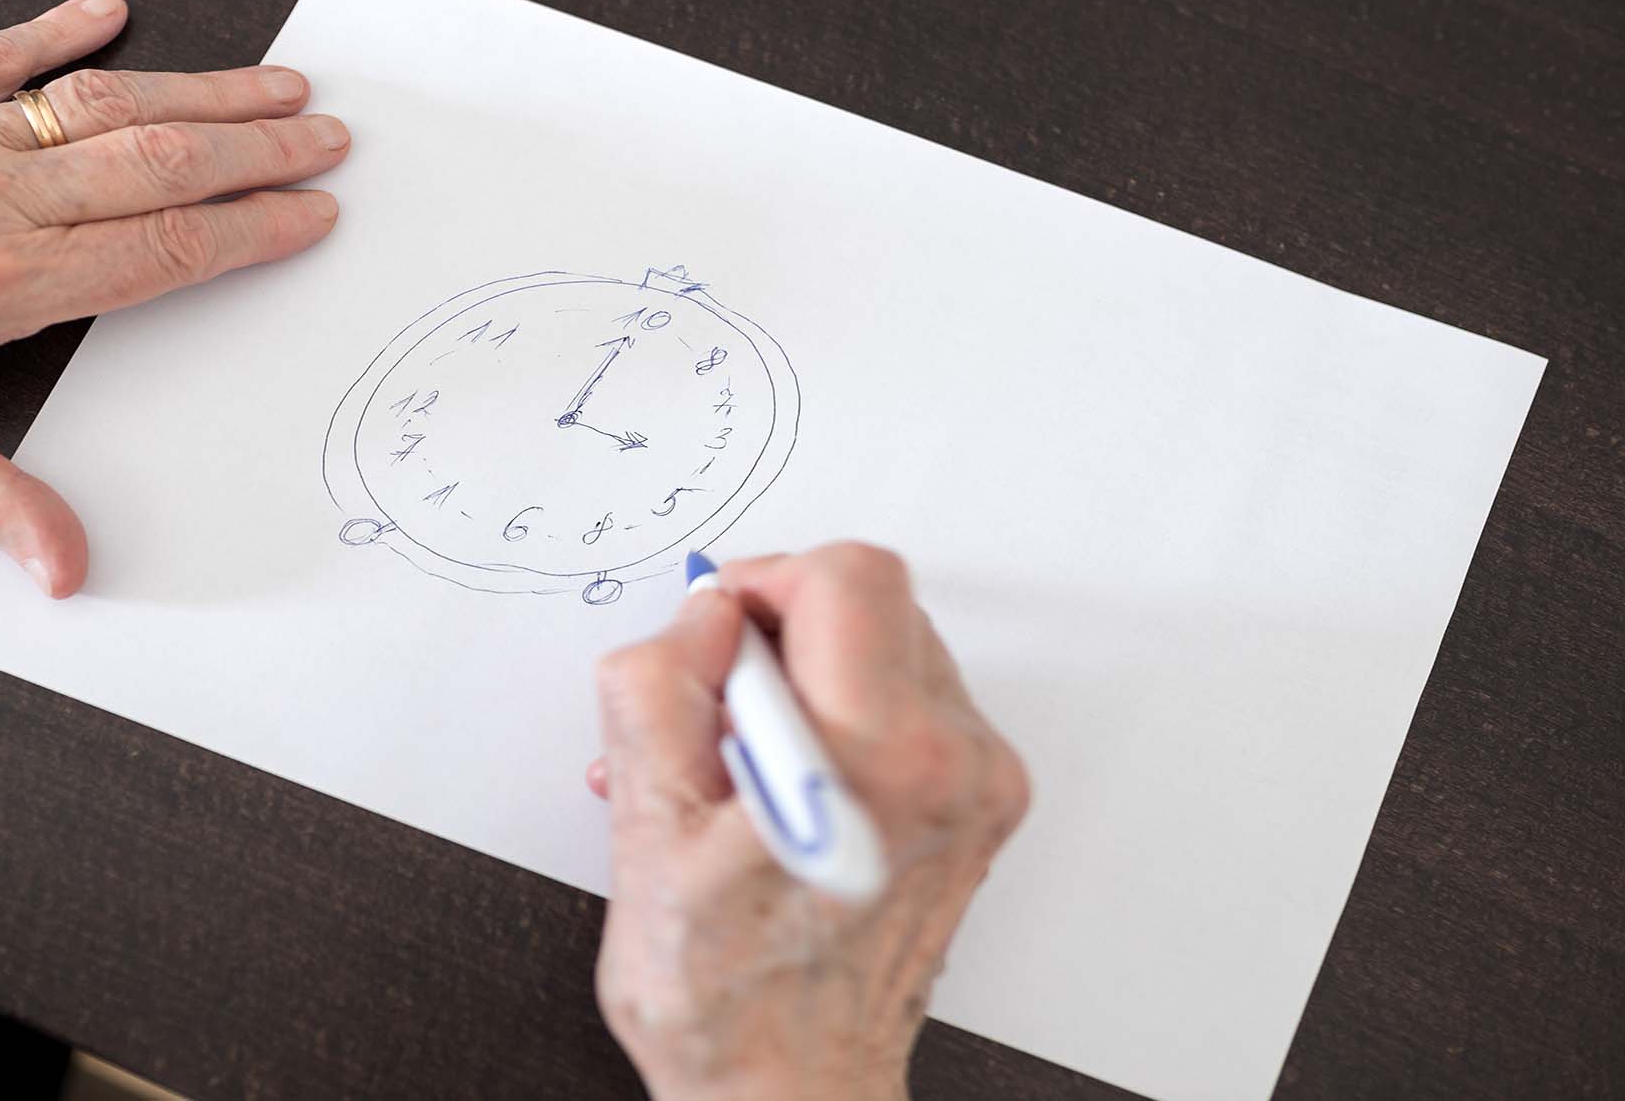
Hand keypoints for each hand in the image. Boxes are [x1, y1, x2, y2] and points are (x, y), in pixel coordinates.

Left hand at [0, 0, 346, 595]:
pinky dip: (54, 33)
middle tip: (327, 133)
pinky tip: (107, 13)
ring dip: (193, 91)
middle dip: (252, 147)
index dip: (248, 230)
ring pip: (91, 104)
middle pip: (149, 163)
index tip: (311, 211)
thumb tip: (66, 567)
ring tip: (268, 83)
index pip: (157, 250)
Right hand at [589, 544, 1028, 1100]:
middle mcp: (954, 765)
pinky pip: (908, 703)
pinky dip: (838, 718)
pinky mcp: (978, 805)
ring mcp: (978, 786)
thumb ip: (658, 690)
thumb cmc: (725, 999)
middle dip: (776, 634)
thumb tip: (698, 618)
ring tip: (732, 763)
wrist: (793, 1094)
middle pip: (873, 600)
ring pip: (889, 645)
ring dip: (803, 677)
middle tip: (713, 712)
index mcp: (882, 761)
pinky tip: (774, 784)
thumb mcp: (647, 832)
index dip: (760, 584)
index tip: (713, 637)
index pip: (847, 576)